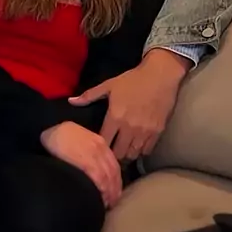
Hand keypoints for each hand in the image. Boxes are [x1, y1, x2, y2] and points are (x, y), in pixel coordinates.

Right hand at [40, 121, 121, 207]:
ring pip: (109, 177)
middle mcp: (101, 148)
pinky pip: (100, 179)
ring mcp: (95, 154)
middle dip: (115, 188)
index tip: (114, 191)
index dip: (115, 179)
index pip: (113, 163)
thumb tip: (89, 167)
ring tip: (106, 204)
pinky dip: (103, 191)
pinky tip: (101, 199)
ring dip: (110, 193)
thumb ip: (86, 150)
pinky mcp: (87, 162)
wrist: (48, 127)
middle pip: (114, 172)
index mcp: (99, 142)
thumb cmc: (59, 135)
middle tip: (112, 202)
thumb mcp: (77, 139)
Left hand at [69, 49, 190, 160]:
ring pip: (133, 154)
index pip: (104, 142)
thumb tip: (70, 101)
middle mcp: (129, 127)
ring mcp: (144, 131)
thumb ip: (89, 96)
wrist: (160, 75)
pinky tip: (137, 146)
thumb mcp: (109, 85)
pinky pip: (147, 150)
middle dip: (113, 156)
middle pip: (118, 154)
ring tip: (123, 152)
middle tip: (110, 154)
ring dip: (127, 154)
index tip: (97, 148)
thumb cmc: (133, 80)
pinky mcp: (157, 132)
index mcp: (115, 117)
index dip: (99, 147)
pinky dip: (141, 151)